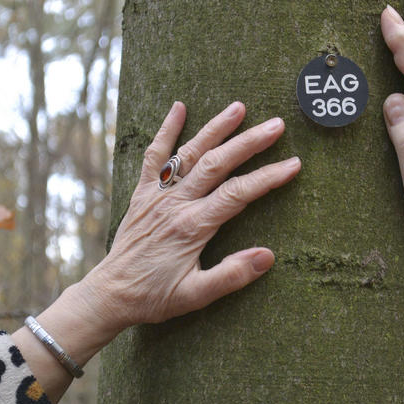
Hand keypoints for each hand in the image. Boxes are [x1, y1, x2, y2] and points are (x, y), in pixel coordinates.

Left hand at [14, 102, 299, 403]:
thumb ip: (231, 276)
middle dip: (249, 142)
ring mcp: (158, 194)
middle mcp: (176, 203)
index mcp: (192, 226)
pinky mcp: (143, 192)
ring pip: (190, 152)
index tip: (293, 164)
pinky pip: (154, 156)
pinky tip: (178, 107)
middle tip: (277, 125)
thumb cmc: (155, 297)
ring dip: (215, 128)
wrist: (110, 295)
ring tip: (239, 107)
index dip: (268, 177)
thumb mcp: (195, 295)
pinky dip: (165, 130)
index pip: (238, 194)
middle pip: (218, 163)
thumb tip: (267, 255)